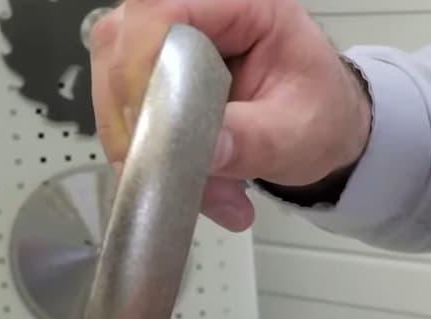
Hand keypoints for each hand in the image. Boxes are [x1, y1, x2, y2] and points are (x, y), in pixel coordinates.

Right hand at [90, 0, 370, 231]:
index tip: (151, 129)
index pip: (164, 12)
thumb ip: (253, 141)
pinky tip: (191, 183)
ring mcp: (166, 41)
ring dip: (144, 147)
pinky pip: (122, 111)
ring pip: (114, 84)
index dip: (142, 67)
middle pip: (123, 46)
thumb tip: (203, 150)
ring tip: (197, 188)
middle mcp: (197, 11)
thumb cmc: (317, 115)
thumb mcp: (297, 133)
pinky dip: (148, 155)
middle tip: (170, 174)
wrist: (317, 130)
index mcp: (244, 5)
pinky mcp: (152, 73)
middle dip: (140, 122)